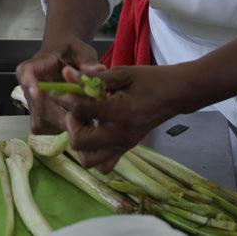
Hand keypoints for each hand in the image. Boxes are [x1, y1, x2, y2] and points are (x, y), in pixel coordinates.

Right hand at [16, 39, 104, 133]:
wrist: (65, 55)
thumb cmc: (71, 51)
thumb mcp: (82, 51)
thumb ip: (88, 61)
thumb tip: (99, 70)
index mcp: (36, 64)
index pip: (26, 73)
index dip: (30, 83)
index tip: (39, 92)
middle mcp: (29, 86)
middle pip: (36, 104)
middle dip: (58, 113)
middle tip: (82, 115)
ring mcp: (33, 103)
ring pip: (41, 121)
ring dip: (62, 122)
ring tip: (84, 117)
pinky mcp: (40, 116)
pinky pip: (46, 128)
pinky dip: (62, 127)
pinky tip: (79, 119)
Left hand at [60, 64, 185, 173]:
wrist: (176, 94)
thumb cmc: (151, 79)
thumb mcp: (124, 72)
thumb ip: (95, 77)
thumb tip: (69, 73)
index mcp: (120, 111)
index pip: (82, 110)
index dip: (66, 98)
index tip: (59, 90)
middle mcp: (120, 134)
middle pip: (80, 142)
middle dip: (72, 124)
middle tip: (77, 109)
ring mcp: (124, 145)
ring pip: (89, 160)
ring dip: (82, 141)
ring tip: (87, 122)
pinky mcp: (127, 149)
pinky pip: (104, 164)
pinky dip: (95, 153)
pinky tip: (98, 132)